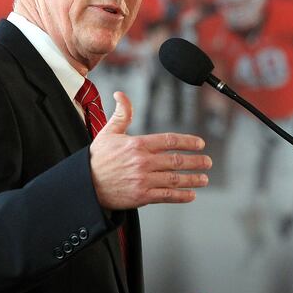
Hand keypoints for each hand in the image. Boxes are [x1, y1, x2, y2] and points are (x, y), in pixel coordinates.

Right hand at [89, 92, 211, 209]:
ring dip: (193, 179)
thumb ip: (121, 114)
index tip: (200, 144)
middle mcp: (143, 162)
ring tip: (204, 178)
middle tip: (207, 162)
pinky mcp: (141, 196)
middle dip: (195, 161)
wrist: (85, 185)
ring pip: (174, 179)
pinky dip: (181, 196)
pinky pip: (166, 196)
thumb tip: (121, 95)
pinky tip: (191, 195)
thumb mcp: (108, 133)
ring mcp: (143, 180)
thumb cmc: (97, 159)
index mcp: (138, 144)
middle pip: (176, 160)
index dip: (188, 142)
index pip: (170, 141)